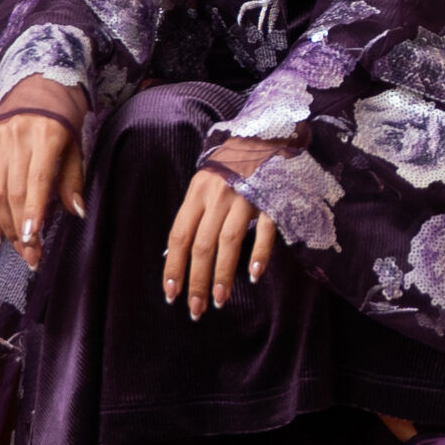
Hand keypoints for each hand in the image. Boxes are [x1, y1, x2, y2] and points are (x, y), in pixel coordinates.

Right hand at [0, 93, 84, 270]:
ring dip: (4, 225)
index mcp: (45, 135)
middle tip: (32, 255)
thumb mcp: (77, 143)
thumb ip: (73, 179)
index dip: (33, 211)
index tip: (33, 238)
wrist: (38, 80)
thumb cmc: (66, 114)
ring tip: (17, 248)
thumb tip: (76, 213)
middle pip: (14, 192)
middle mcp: (15, 138)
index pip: (36, 180)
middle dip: (21, 228)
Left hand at [164, 166, 279, 318]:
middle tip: (195, 310)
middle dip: (196, 281)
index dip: (174, 267)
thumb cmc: (232, 166)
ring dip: (222, 275)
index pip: (179, 236)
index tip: (171, 294)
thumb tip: (176, 255)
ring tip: (219, 301)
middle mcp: (219, 195)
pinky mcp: (272, 198)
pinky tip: (253, 275)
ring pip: (229, 241)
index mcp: (197, 192)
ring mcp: (246, 197)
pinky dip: (259, 253)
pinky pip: (265, 230)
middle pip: (202, 244)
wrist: (267, 134)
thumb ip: (195, 215)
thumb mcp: (205, 184)